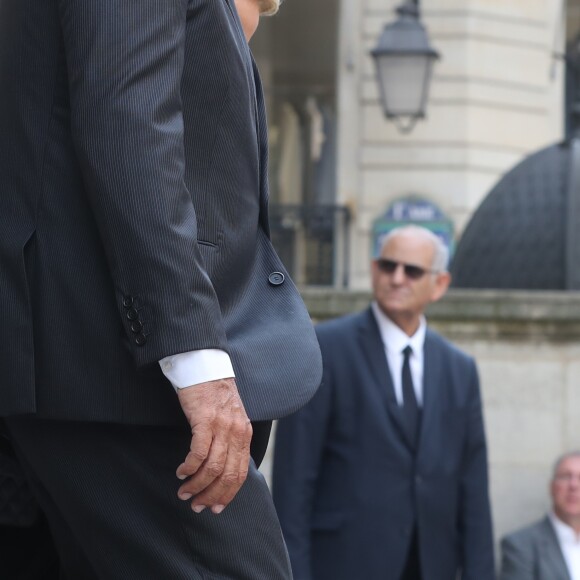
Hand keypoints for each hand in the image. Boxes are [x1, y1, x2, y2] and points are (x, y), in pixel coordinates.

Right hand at [176, 378, 251, 513]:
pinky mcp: (205, 419)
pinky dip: (189, 467)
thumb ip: (231, 440)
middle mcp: (236, 431)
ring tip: (184, 492)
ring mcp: (222, 425)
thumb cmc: (214, 394)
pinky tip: (181, 471)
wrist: (206, 367)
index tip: (216, 508)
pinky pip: (198, 452)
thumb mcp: (231, 418)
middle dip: (211, 495)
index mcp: (244, 433)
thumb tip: (223, 468)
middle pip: (228, 474)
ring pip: (213, 467)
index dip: (228, 494)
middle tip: (196, 505)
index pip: (240, 472)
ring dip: (197, 484)